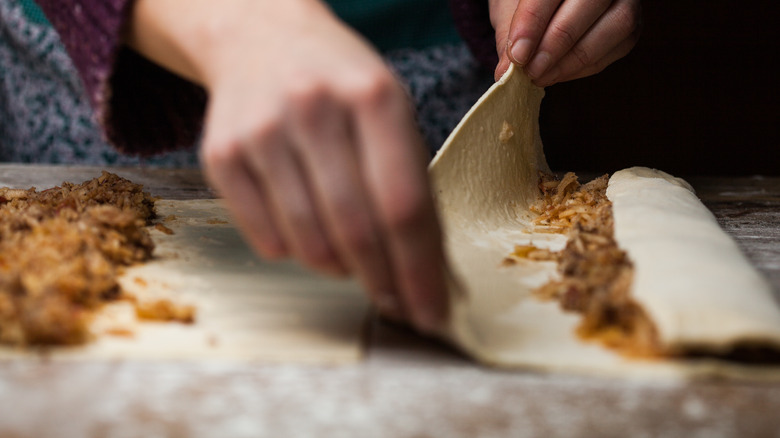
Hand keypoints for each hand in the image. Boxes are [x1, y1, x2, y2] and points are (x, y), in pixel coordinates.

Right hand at [127, 0, 447, 332]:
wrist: (261, 38)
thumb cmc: (340, 85)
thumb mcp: (390, 112)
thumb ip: (411, 184)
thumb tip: (430, 271)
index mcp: (373, 95)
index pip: (403, 204)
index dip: (420, 270)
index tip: (431, 313)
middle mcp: (314, 107)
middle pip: (357, 229)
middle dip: (383, 283)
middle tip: (396, 303)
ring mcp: (261, 131)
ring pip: (309, 242)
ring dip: (340, 269)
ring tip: (353, 259)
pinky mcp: (221, 154)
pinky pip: (265, 238)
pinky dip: (295, 253)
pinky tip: (309, 233)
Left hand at [490, 0, 641, 85]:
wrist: (546, 3)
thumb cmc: (524, 1)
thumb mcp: (509, 7)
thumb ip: (509, 33)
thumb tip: (507, 70)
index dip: (533, 24)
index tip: (518, 55)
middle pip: (589, 4)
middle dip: (556, 44)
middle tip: (530, 70)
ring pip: (616, 25)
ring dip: (574, 60)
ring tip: (542, 76)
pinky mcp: (632, 24)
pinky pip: (618, 46)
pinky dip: (586, 65)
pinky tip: (559, 72)